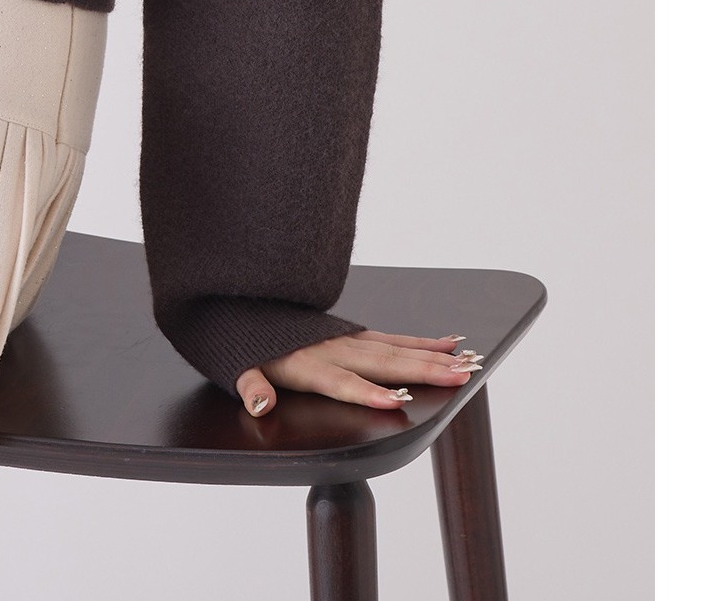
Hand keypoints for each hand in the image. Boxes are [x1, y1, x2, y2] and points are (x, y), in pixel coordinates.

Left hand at [235, 330, 481, 415]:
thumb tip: (259, 404)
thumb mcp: (237, 366)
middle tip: (459, 377)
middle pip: (382, 363)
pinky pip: (392, 338)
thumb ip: (250, 385)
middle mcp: (333, 349)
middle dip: (422, 371)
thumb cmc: (246, 342)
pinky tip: (447, 343)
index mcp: (306, 364)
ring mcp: (346, 338)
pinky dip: (420, 341)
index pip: (340, 381)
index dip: (366, 392)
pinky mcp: (353, 333)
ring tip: (465, 363)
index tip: (395, 402)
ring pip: (395, 349)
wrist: (244, 298)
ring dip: (431, 357)